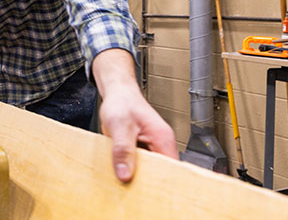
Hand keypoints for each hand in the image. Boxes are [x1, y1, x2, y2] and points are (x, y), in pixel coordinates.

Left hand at [91, 49, 176, 181]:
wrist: (117, 92)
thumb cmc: (121, 103)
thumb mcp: (119, 126)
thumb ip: (122, 149)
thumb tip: (125, 173)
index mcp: (163, 138)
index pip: (170, 169)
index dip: (162, 184)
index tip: (151, 195)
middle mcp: (161, 143)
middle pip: (161, 173)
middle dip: (149, 184)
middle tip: (135, 193)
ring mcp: (152, 146)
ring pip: (150, 170)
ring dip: (139, 177)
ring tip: (127, 184)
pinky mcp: (143, 148)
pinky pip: (141, 164)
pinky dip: (132, 169)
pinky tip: (123, 173)